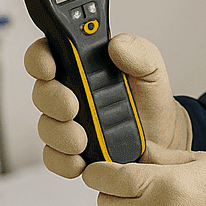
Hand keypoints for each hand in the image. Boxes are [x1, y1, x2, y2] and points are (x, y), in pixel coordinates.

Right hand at [26, 32, 191, 178]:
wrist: (164, 138)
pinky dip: (64, 160)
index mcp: (82, 64)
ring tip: (82, 139)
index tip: (50, 67)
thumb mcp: (151, 67)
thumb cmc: (150, 98)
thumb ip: (138, 51)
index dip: (40, 58)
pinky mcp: (70, 152)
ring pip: (46, 126)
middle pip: (41, 91)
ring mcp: (67, 123)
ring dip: (60, 133)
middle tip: (72, 106)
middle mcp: (68, 92)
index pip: (48, 53)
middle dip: (52, 99)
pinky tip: (80, 159)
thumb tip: (116, 45)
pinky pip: (53, 157)